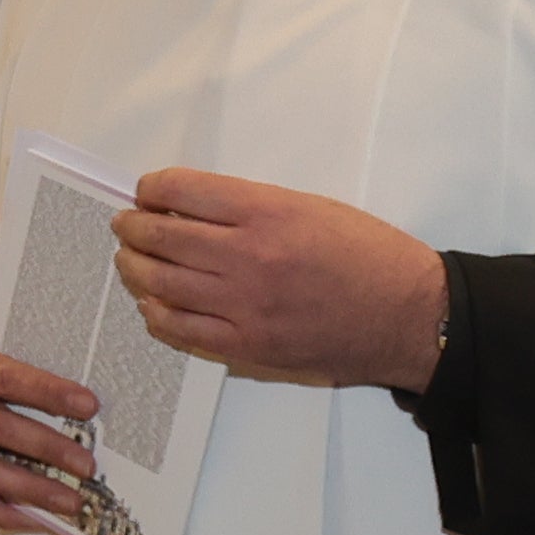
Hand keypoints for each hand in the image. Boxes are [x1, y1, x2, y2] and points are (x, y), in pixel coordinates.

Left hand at [112, 170, 446, 391]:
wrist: (409, 314)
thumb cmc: (368, 254)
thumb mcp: (310, 206)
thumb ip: (249, 206)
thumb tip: (191, 207)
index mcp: (266, 212)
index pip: (182, 191)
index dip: (152, 189)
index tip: (146, 192)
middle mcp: (248, 256)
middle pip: (162, 237)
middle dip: (133, 227)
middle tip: (125, 225)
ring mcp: (244, 305)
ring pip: (161, 283)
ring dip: (135, 268)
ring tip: (129, 259)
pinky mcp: (248, 345)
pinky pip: (181, 329)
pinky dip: (157, 313)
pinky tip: (152, 303)